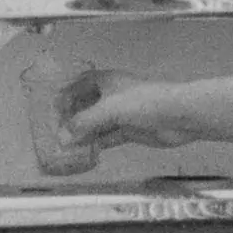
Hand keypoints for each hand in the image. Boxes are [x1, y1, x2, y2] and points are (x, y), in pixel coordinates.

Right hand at [55, 67, 173, 148]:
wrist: (178, 116)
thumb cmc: (144, 102)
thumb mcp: (109, 109)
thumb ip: (85, 123)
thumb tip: (62, 137)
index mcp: (106, 81)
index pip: (79, 84)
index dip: (66, 95)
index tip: (54, 110)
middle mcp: (112, 95)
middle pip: (86, 105)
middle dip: (72, 117)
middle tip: (57, 132)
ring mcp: (122, 114)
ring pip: (96, 123)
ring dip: (83, 133)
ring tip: (66, 146)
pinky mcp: (130, 130)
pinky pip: (108, 137)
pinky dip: (97, 143)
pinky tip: (86, 151)